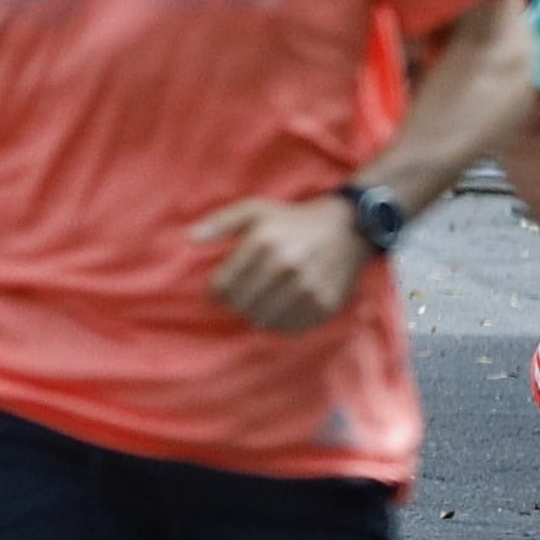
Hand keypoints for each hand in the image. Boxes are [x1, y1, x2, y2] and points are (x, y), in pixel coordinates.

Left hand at [194, 193, 372, 331]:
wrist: (348, 228)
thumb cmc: (292, 220)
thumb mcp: (255, 210)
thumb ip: (220, 222)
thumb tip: (191, 238)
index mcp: (263, 242)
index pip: (222, 287)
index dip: (216, 291)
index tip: (222, 289)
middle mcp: (286, 266)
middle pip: (240, 306)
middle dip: (237, 301)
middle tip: (246, 292)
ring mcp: (308, 287)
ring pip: (262, 321)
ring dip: (258, 313)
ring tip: (265, 297)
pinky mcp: (325, 304)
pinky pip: (289, 328)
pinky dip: (281, 321)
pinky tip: (284, 304)